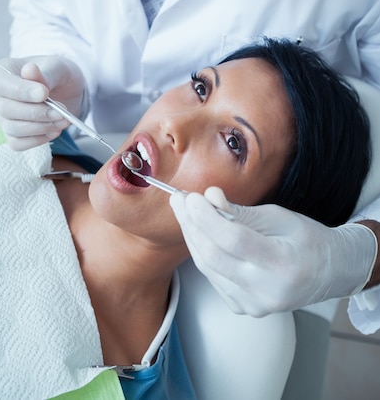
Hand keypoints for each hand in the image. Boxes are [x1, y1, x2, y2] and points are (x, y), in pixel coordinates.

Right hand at [0, 55, 87, 149]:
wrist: (65, 89)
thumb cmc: (56, 73)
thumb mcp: (56, 67)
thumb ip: (44, 72)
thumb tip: (29, 70)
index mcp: (1, 72)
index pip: (3, 85)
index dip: (22, 92)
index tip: (44, 94)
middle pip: (6, 110)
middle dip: (36, 113)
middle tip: (62, 112)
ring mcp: (2, 116)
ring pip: (13, 129)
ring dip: (41, 127)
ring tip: (64, 120)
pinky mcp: (12, 133)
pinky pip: (18, 143)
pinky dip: (38, 140)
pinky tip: (55, 130)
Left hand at [170, 186, 377, 315]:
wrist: (328, 273)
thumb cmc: (306, 239)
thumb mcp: (279, 216)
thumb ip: (241, 211)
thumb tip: (209, 197)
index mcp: (283, 264)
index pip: (234, 240)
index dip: (207, 218)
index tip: (190, 197)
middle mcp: (267, 291)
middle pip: (214, 256)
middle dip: (191, 224)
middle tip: (178, 199)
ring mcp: (254, 305)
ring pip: (208, 267)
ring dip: (192, 236)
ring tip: (184, 211)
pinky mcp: (244, 308)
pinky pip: (214, 277)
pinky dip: (203, 252)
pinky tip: (199, 232)